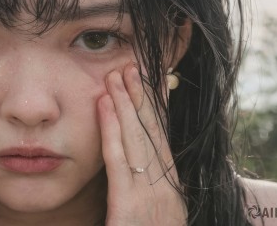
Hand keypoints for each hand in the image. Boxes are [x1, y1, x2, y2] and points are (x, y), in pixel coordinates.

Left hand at [98, 64, 186, 224]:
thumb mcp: (152, 221)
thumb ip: (145, 199)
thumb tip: (137, 174)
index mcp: (172, 194)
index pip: (161, 143)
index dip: (154, 112)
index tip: (147, 84)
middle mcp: (167, 190)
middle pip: (152, 135)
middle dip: (142, 98)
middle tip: (132, 66)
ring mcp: (153, 198)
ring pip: (137, 139)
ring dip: (127, 103)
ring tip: (118, 74)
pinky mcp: (131, 208)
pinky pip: (120, 160)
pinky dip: (112, 128)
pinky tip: (104, 103)